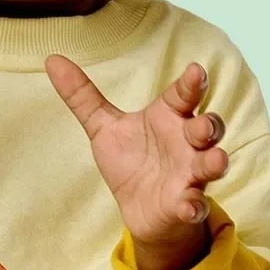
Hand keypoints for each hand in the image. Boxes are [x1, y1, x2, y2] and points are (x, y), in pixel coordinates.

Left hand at [46, 56, 228, 269]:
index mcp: (169, 117)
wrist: (138, 208)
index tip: (195, 72)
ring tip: (217, 160)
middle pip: (206, 127)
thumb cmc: (131, 160)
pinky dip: (194, 206)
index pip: (183, 95)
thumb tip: (52, 60)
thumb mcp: (104, 128)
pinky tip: (190, 207)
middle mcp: (186, 142)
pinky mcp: (186, 203)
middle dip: (209, 125)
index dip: (191, 83)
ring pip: (210, 163)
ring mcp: (190, 173)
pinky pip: (195, 204)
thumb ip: (83, 97)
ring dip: (215, 162)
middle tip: (204, 125)